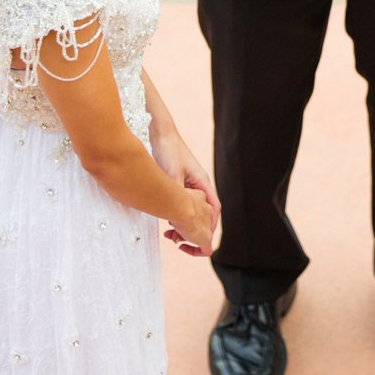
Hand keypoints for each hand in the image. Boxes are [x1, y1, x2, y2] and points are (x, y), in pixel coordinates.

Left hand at [156, 133, 220, 256]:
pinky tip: (164, 220)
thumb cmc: (168, 149)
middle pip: (205, 214)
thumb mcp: (172, 172)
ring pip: (193, 211)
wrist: (160, 133)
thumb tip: (177, 211)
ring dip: (185, 225)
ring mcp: (189, 184)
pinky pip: (182, 205)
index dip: (210, 228)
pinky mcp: (177, 183)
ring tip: (170, 234)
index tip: (201, 241)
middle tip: (179, 242)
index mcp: (203, 183)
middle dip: (196, 231)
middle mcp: (199, 185)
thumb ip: (177, 191)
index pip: (214, 210)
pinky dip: (176, 216)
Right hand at [166, 186, 216, 256]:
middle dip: (181, 228)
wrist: (181, 205)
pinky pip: (205, 250)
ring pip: (197, 234)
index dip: (181, 216)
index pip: (193, 209)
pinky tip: (182, 248)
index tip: (172, 219)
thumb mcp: (173, 191)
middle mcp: (206, 212)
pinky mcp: (206, 239)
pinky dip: (194, 251)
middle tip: (170, 230)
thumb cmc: (174, 197)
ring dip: (183, 237)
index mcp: (201, 199)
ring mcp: (207, 226)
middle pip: (194, 222)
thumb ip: (173, 195)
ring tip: (172, 237)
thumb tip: (166, 200)